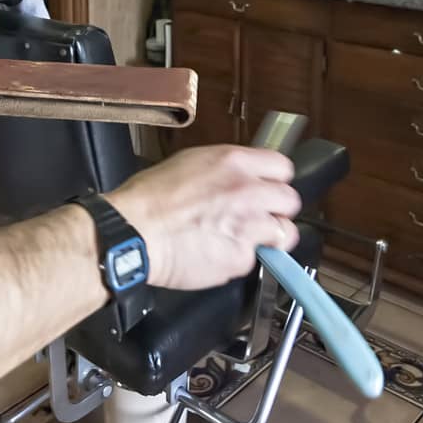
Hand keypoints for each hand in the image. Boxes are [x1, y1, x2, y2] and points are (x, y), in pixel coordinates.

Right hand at [104, 145, 301, 290]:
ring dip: (269, 239)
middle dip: (277, 210)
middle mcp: (248, 191)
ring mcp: (248, 226)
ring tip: (243, 241)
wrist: (132, 232)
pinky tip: (217, 255)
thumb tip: (237, 178)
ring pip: (284, 234)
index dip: (275, 181)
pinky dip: (239, 261)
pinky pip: (254, 261)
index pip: (283, 167)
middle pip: (290, 200)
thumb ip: (223, 171)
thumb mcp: (189, 163)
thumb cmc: (149, 198)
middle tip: (258, 218)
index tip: (268, 190)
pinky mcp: (241, 258)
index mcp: (234, 162)